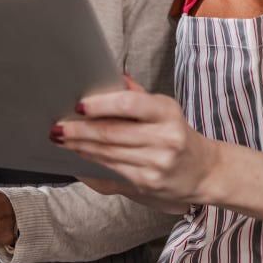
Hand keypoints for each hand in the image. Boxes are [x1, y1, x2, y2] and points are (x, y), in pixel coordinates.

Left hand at [56, 76, 219, 207]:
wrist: (205, 172)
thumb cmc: (178, 135)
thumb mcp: (165, 110)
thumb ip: (138, 96)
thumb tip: (111, 79)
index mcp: (167, 112)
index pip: (129, 104)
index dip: (101, 105)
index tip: (79, 105)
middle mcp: (164, 138)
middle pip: (112, 133)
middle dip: (79, 130)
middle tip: (57, 127)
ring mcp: (156, 164)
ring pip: (107, 154)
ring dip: (80, 147)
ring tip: (61, 140)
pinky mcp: (147, 184)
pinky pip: (111, 171)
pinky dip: (90, 162)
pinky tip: (78, 155)